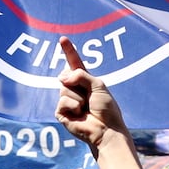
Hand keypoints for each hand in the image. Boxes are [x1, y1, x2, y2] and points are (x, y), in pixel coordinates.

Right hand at [55, 36, 129, 150]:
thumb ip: (81, 75)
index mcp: (84, 81)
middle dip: (76, 81)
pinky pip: (63, 101)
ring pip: (64, 88)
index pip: (74, 63)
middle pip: (65, 75)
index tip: (63, 39)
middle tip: (88, 96)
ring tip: (86, 108)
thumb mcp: (98, 85)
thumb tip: (62, 78)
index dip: (69, 51)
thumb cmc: (107, 109)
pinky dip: (73, 106)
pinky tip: (80, 114)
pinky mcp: (61, 112)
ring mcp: (67, 100)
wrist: (106, 129)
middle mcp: (74, 89)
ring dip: (78, 97)